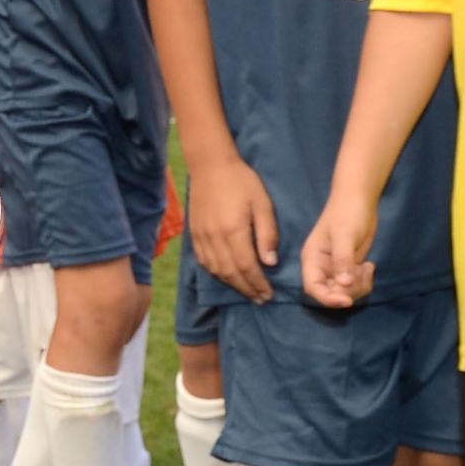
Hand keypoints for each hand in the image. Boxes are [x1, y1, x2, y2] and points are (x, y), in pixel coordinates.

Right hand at [187, 156, 279, 302]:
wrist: (210, 166)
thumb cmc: (242, 182)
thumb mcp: (263, 204)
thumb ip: (267, 234)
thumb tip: (270, 263)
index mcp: (233, 231)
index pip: (246, 266)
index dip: (258, 283)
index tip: (269, 294)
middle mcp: (214, 238)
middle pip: (230, 273)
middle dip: (247, 289)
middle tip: (261, 299)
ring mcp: (201, 237)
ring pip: (216, 270)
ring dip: (232, 284)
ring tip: (247, 291)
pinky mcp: (194, 234)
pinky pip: (204, 261)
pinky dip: (216, 273)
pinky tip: (227, 276)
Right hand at [302, 189, 378, 308]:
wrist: (359, 200)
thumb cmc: (347, 214)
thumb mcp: (344, 236)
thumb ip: (343, 260)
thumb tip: (344, 284)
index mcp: (312, 260)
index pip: (313, 288)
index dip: (328, 298)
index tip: (347, 302)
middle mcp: (322, 267)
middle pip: (330, 293)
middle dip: (348, 291)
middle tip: (361, 275)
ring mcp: (336, 269)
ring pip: (345, 292)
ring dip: (359, 286)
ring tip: (367, 267)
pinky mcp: (349, 267)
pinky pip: (355, 285)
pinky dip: (364, 281)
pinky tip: (369, 266)